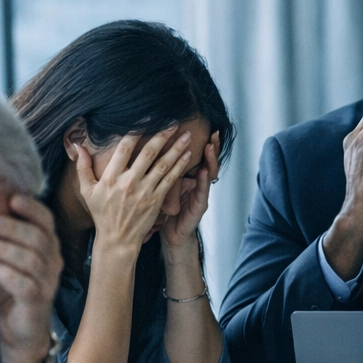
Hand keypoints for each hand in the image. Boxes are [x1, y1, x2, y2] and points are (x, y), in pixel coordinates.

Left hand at [0, 194, 62, 362]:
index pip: (47, 221)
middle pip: (39, 238)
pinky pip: (26, 285)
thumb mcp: (4, 257)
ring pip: (32, 260)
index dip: (32, 208)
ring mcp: (48, 283)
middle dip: (11, 227)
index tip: (11, 198)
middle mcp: (52, 262)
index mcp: (47, 246)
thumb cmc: (10, 286)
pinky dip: (6, 274)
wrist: (20, 328)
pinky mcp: (37, 303)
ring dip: (3, 248)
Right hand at [77, 128, 195, 256]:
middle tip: (173, 122)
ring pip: (163, 165)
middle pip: (148, 153)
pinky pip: (170, 180)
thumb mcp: (86, 191)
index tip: (146, 117)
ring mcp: (144, 191)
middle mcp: (129, 183)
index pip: (124, 148)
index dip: (136, 130)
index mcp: (111, 178)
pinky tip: (187, 154)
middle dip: (162, 135)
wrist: (118, 239)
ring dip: (176, 148)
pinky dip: (180, 166)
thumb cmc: (102, 214)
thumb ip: (82, 167)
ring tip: (186, 135)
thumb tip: (77, 145)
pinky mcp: (156, 200)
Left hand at [161, 130, 219, 254]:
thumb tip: (147, 149)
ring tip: (211, 146)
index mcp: (187, 176)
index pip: (196, 155)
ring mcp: (200, 194)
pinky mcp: (199, 206)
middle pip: (208, 160)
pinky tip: (205, 171)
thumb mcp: (162, 186)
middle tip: (214, 133)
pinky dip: (204, 180)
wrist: (171, 234)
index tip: (202, 128)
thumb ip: (161, 170)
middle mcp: (197, 183)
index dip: (199, 142)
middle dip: (212, 146)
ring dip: (211, 159)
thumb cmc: (166, 210)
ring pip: (209, 173)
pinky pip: (203, 191)